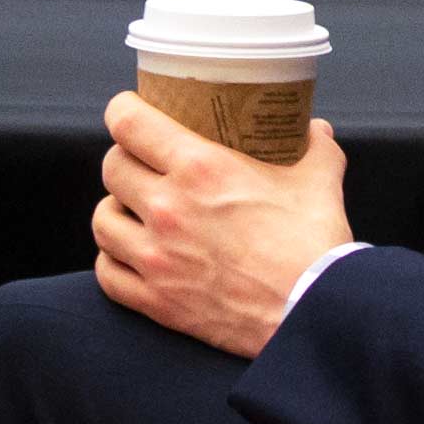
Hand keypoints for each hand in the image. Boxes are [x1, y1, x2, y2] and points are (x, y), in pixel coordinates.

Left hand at [91, 93, 351, 358]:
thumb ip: (315, 148)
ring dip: (116, 210)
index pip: (128, 123)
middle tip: (145, 164)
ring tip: (133, 210)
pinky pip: (107, 273)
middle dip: (125, 160)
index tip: (131, 112)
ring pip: (103, 220)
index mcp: (200, 169)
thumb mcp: (319, 181)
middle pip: (112, 168)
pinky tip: (130, 255)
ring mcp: (157, 258)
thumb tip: (314, 130)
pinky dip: (113, 261)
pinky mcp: (157, 301)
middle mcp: (168, 209)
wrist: (314, 312)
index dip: (122, 111)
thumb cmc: (315, 246)